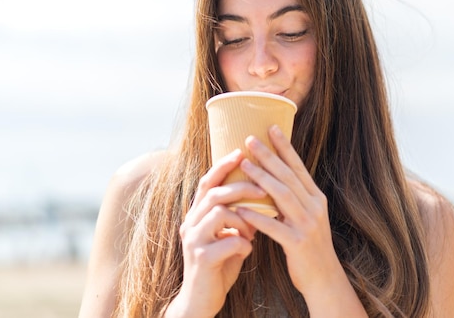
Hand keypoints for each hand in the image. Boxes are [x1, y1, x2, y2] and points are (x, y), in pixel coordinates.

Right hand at [167, 149, 264, 317]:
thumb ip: (239, 217)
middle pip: (214, 193)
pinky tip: (249, 249)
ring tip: (255, 227)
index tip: (241, 152)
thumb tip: (262, 196)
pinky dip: (242, 242)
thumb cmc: (219, 265)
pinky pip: (226, 242)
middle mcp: (191, 223)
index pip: (209, 182)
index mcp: (197, 215)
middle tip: (263, 188)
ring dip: (242, 217)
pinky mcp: (201, 260)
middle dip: (240, 186)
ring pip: (218, 213)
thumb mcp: (229, 236)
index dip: (223, 166)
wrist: (201, 301)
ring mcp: (193, 241)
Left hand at [236, 126, 343, 298]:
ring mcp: (308, 225)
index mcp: (316, 199)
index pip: (298, 167)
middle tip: (250, 139)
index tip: (271, 128)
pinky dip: (257, 216)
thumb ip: (294, 199)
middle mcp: (315, 208)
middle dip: (269, 156)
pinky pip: (274, 226)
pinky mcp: (298, 244)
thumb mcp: (306, 218)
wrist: (324, 280)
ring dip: (261, 178)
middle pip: (289, 176)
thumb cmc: (309, 248)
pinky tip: (241, 208)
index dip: (285, 147)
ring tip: (244, 164)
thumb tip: (273, 178)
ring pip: (282, 196)